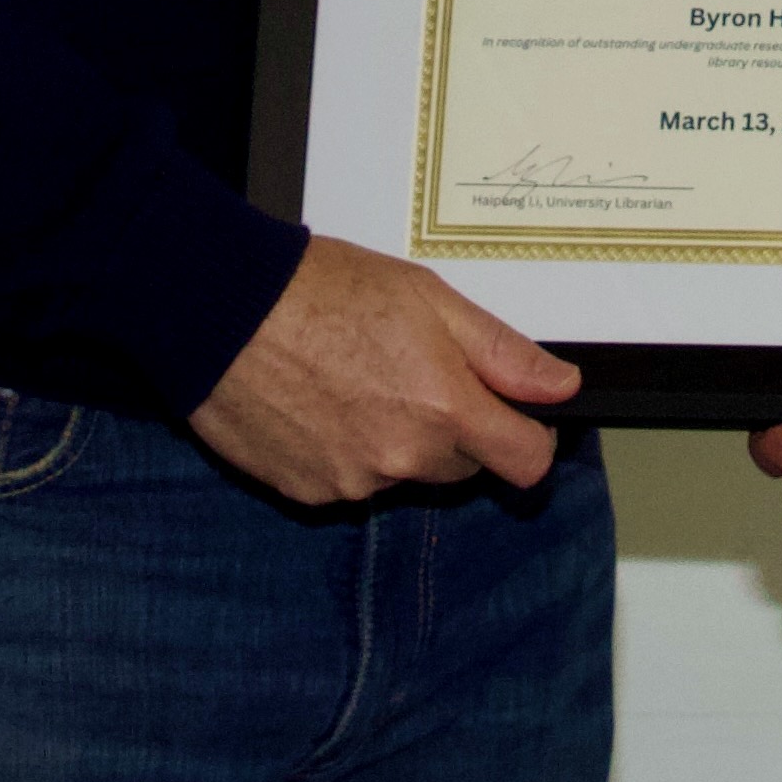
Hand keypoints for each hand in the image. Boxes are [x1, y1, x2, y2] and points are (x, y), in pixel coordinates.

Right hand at [192, 234, 582, 503]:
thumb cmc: (320, 290)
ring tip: (350, 377)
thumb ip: (501, 352)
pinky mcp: (307, 492)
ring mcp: (352, 482)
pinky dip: (343, 449)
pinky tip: (316, 401)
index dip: (529, 439)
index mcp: (443, 408)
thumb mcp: (428, 297)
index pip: (524, 462)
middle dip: (452, 427)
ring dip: (393, 438)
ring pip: (401, 472)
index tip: (515, 418)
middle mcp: (403, 458)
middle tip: (410, 369)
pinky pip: (348, 480)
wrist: (220, 309)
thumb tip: (561, 386)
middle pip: (461, 466)